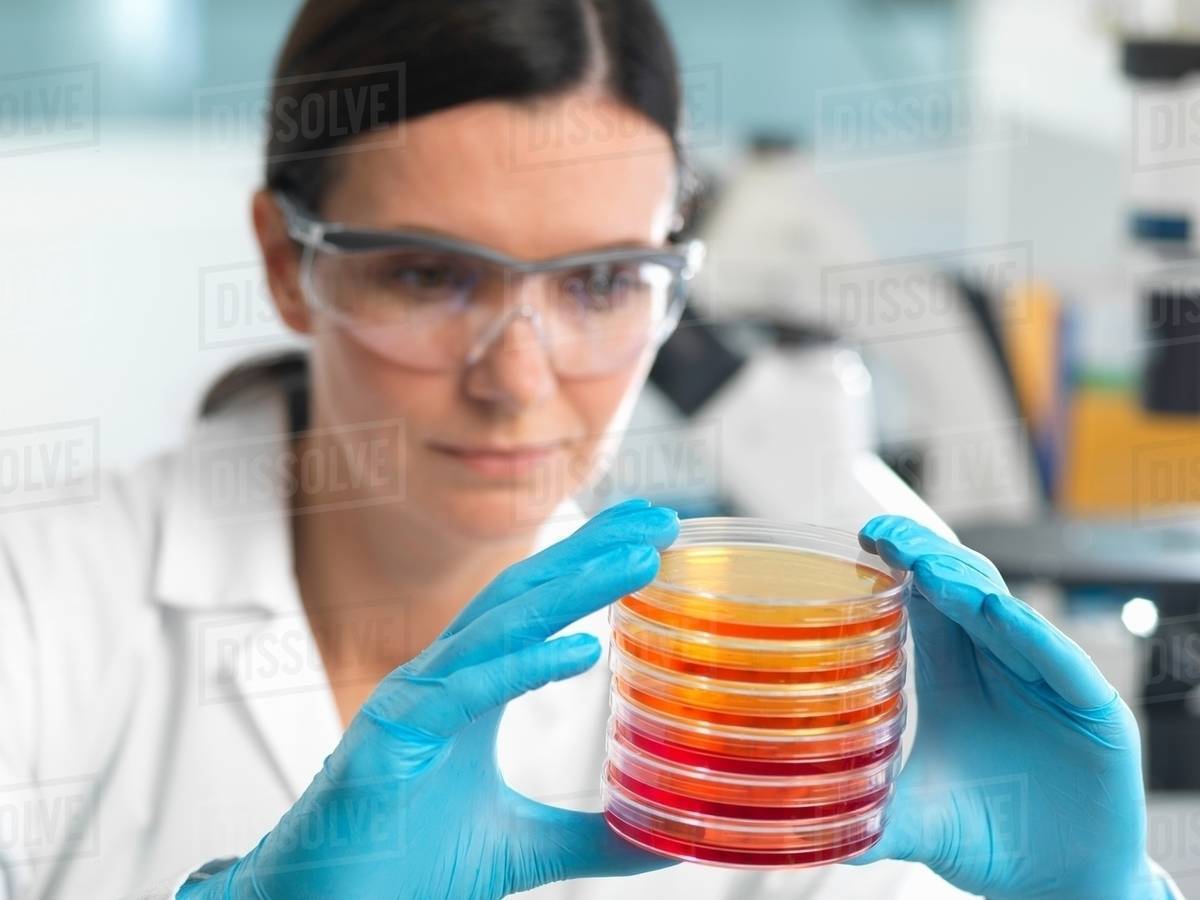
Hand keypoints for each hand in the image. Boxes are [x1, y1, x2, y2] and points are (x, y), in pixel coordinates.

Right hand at [178, 498, 679, 899]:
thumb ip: (591, 837)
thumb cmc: (403, 865)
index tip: (650, 534)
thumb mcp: (522, 846)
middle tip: (659, 518)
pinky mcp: (390, 735)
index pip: (535, 607)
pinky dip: (523, 665)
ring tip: (638, 562)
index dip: (588, 563)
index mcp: (469, 690)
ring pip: (499, 625)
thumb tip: (662, 841)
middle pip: (523, 594)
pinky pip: (464, 690)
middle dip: (590, 550)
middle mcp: (442, 680)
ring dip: (573, 586)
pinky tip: (582, 648)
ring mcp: (414, 700)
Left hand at [849, 516, 1168, 899]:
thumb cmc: (988, 837)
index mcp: (951, 675)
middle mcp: (998, 665)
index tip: (863, 538)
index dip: (897, 565)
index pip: (922, 602)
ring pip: (1005, 613)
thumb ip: (870, 814)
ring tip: (926, 566)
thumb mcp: (918, 821)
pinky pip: (1060, 662)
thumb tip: (805, 826)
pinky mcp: (1093, 709)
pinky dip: (1031, 634)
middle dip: (923, 557)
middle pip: (961, 590)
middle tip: (885, 536)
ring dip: (966, 585)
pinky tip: (997, 611)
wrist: (1062, 883)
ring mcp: (1046, 682)